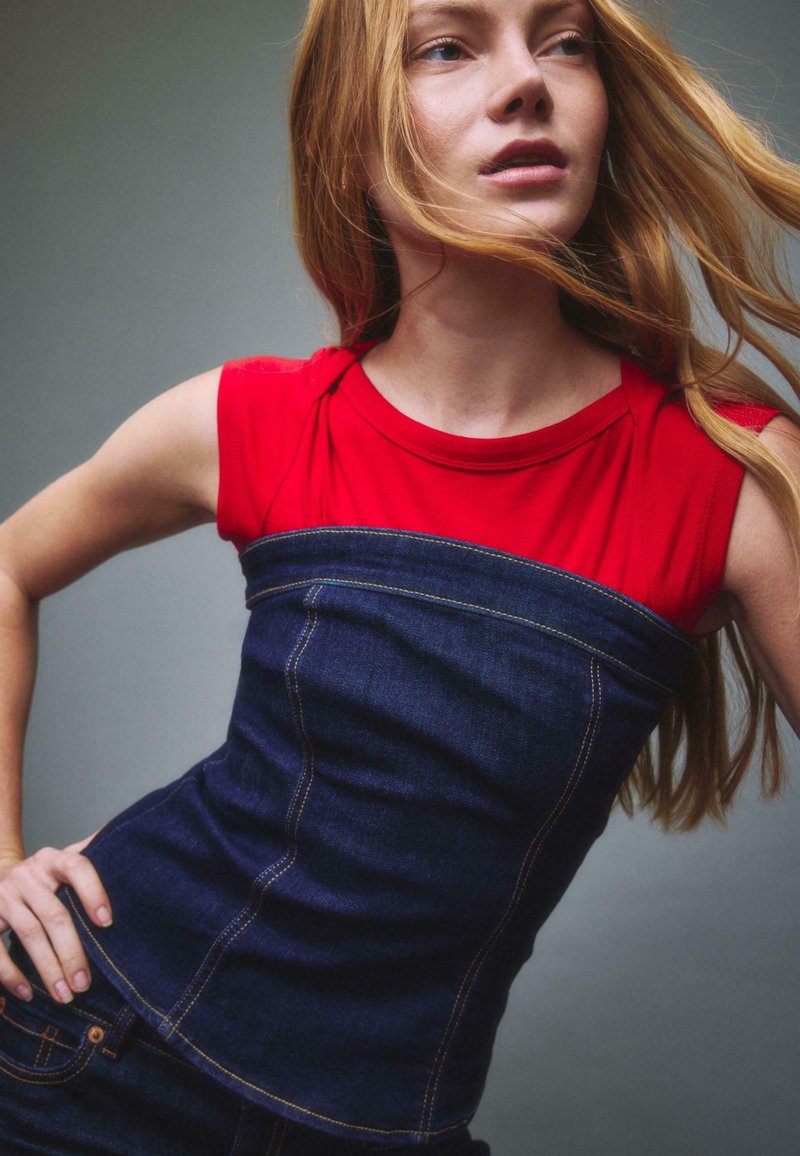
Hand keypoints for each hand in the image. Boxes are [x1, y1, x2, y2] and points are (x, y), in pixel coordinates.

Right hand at [0, 833, 111, 1004]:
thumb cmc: (43, 875)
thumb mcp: (64, 859)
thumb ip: (93, 853)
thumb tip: (136, 840)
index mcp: (52, 859)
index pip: (77, 867)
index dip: (93, 892)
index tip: (108, 922)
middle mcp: (27, 874)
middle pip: (55, 914)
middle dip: (72, 952)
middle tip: (85, 983)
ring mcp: (4, 895)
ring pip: (29, 934)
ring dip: (48, 968)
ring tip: (65, 994)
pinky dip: (10, 974)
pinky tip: (27, 993)